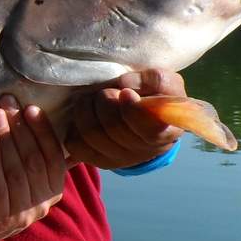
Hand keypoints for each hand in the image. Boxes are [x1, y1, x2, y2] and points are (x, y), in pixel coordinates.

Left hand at [0, 95, 65, 240]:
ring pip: (17, 170)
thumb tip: (31, 113)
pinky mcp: (1, 221)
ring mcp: (23, 215)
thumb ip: (32, 154)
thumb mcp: (20, 177)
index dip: (43, 130)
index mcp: (53, 190)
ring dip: (6, 139)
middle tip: (6, 103)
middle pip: (33, 159)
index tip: (30, 107)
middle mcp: (43, 204)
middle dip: (20, 127)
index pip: (54, 156)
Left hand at [65, 68, 185, 169]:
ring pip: (91, 134)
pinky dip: (74, 126)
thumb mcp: (166, 84)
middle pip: (113, 126)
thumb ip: (154, 80)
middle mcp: (143, 152)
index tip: (126, 93)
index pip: (149, 130)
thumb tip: (124, 85)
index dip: (132, 110)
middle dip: (104, 100)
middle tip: (107, 91)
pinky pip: (75, 144)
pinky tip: (84, 116)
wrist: (148, 121)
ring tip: (93, 99)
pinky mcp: (98, 161)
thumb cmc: (158, 99)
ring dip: (86, 109)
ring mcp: (120, 160)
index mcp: (166, 133)